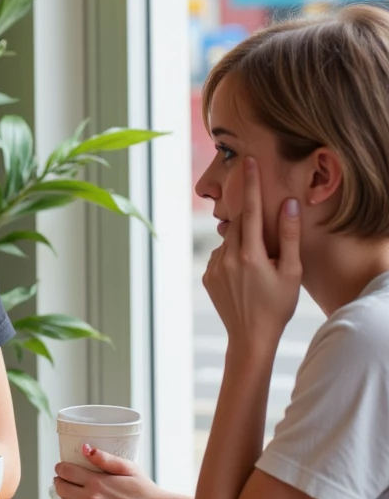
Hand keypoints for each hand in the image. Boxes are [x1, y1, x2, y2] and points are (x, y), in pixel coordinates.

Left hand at [56, 447, 171, 498]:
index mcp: (98, 481)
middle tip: (64, 481)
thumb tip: (85, 448)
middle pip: (61, 489)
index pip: (66, 472)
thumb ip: (105, 458)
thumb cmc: (144, 489)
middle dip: (59, 483)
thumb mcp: (127, 467)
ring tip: (70, 498)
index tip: (61, 468)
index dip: (60, 468)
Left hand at [203, 158, 301, 351]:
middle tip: (265, 246)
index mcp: (251, 254)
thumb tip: (288, 204)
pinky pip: (219, 256)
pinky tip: (243, 278)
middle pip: (239, 224)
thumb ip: (289, 236)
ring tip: (256, 272)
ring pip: (228, 241)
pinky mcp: (206, 276)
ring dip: (242, 245)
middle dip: (252, 224)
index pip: (252, 209)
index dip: (251, 183)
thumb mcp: (291, 272)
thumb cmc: (277, 306)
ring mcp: (214, 267)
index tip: (248, 161)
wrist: (250, 337)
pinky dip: (231, 259)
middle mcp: (228, 257)